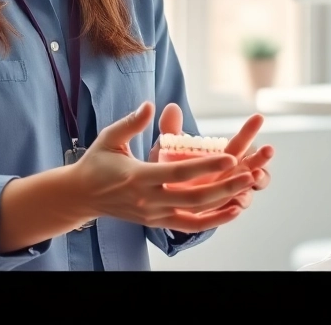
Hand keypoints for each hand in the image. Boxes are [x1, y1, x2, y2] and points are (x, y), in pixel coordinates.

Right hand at [71, 102, 253, 233]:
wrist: (81, 196)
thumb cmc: (96, 162)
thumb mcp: (110, 138)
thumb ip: (132, 122)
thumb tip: (151, 105)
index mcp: (137, 177)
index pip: (177, 172)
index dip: (206, 166)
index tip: (230, 156)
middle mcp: (147, 200)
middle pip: (193, 198)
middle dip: (224, 187)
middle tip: (249, 174)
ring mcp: (153, 215)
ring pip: (194, 215)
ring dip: (223, 205)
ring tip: (247, 192)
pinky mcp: (156, 223)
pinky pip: (188, 225)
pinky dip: (211, 221)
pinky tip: (231, 211)